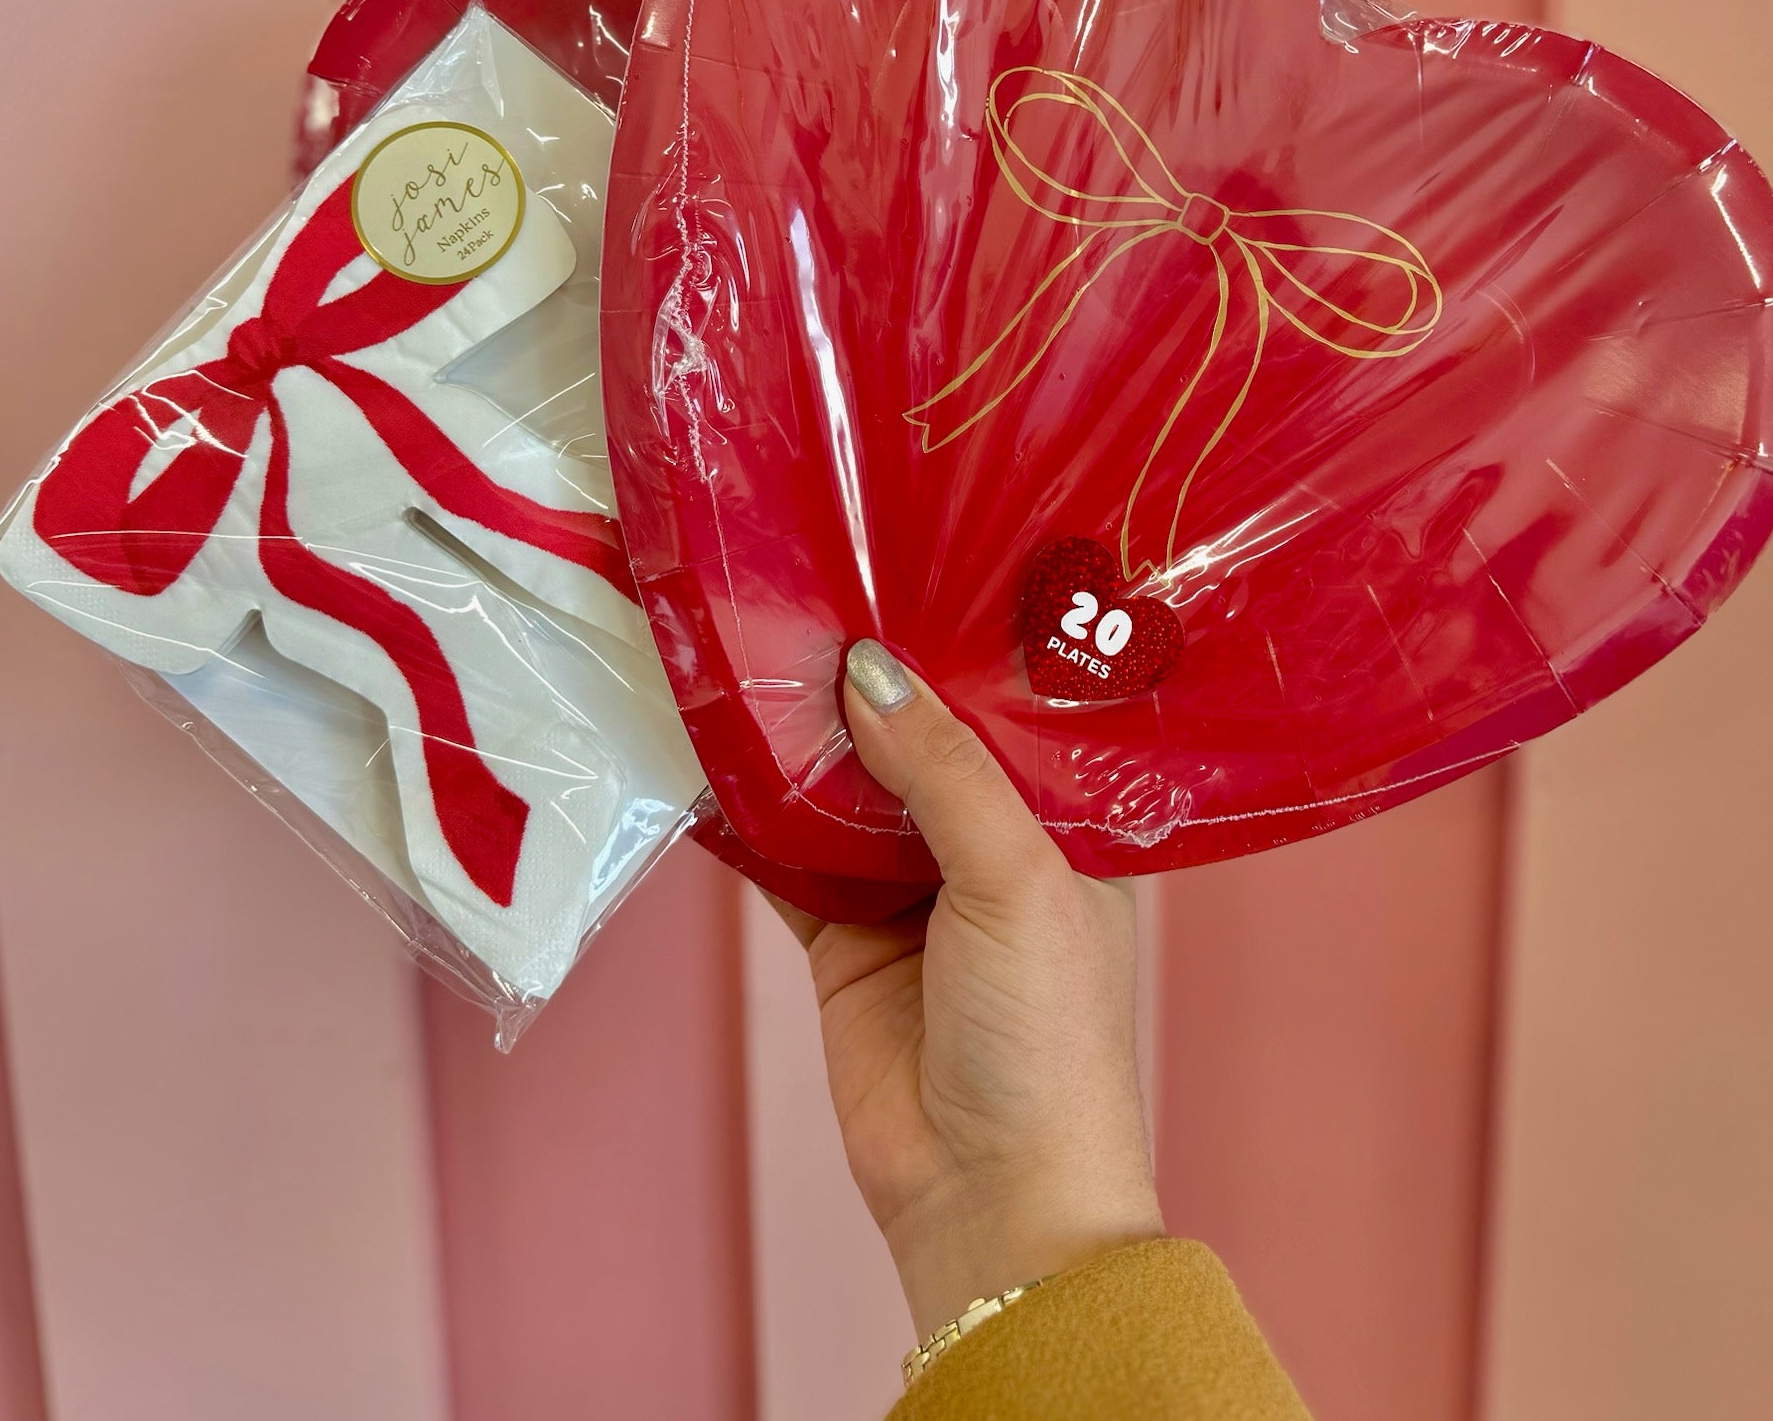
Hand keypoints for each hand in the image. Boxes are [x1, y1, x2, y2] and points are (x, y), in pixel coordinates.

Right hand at [766, 640, 1163, 1337]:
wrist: (988, 1199)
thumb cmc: (1046, 1036)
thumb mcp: (1015, 878)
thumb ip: (943, 770)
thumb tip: (866, 669)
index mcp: (1063, 829)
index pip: (1010, 717)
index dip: (961, 655)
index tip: (904, 574)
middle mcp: (990, 852)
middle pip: (918, 747)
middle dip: (868, 690)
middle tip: (805, 596)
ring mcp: (912, 897)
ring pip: (846, 798)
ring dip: (803, 748)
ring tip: (749, 654)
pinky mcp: (844, 944)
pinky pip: (789, 864)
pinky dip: (750, 822)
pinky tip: (709, 760)